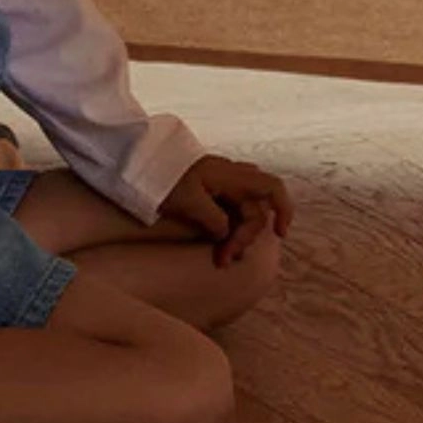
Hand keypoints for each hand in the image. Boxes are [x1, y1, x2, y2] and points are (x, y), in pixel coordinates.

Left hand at [157, 153, 295, 266]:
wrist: (138, 163)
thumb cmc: (162, 179)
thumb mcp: (189, 202)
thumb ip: (215, 220)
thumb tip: (227, 232)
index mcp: (231, 175)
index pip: (271, 188)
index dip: (284, 210)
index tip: (279, 235)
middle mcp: (232, 177)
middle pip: (255, 209)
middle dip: (245, 237)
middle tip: (224, 260)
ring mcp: (221, 182)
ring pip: (243, 211)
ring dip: (237, 235)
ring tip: (221, 258)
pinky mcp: (209, 189)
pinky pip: (229, 210)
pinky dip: (229, 228)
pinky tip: (220, 242)